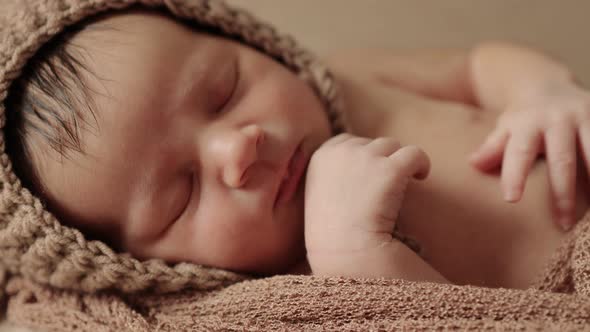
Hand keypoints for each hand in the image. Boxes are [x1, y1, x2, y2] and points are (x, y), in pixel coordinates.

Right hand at [304, 134, 429, 262]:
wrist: (344, 251)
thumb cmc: (331, 235)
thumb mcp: (318, 197)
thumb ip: (332, 175)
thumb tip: (358, 168)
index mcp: (321, 157)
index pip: (346, 141)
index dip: (362, 156)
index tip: (369, 176)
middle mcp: (342, 151)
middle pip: (371, 143)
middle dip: (380, 160)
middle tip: (385, 187)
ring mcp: (366, 158)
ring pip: (392, 146)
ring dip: (398, 162)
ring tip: (403, 184)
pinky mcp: (390, 169)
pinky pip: (414, 154)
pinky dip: (421, 163)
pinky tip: (421, 177)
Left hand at [469, 81, 589, 229]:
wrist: (548, 82)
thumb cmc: (522, 118)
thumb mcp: (505, 129)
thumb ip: (493, 148)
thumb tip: (473, 164)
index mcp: (528, 124)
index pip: (519, 153)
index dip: (515, 175)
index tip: (511, 199)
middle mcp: (559, 120)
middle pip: (562, 161)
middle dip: (563, 193)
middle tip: (563, 224)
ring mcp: (586, 117)